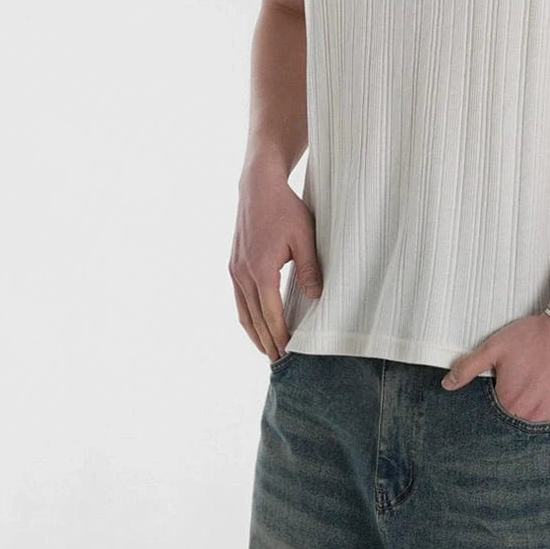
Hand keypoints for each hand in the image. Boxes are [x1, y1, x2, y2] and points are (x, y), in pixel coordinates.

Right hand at [228, 159, 322, 360]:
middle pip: (254, 319)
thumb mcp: (304, 237)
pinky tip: (255, 323)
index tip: (290, 352)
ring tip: (266, 350)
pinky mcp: (233, 264)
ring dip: (254, 332)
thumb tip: (316, 297)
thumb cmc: (285, 209)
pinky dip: (247, 316)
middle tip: (279, 362)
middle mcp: (243, 274)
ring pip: (243, 311)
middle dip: (267, 341)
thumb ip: (310, 268)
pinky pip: (239, 298)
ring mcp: (235, 270)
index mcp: (261, 270)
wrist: (257, 187)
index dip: (281, 335)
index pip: (271, 314)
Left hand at [440, 313, 549, 421]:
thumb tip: (447, 384)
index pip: (497, 411)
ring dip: (537, 405)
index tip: (510, 380)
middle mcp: (532, 417)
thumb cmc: (533, 337)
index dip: (501, 393)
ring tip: (541, 381)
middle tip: (527, 377)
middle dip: (519, 400)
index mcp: (509, 404)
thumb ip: (468, 367)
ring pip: (539, 418)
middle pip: (518, 417)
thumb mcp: (494, 348)